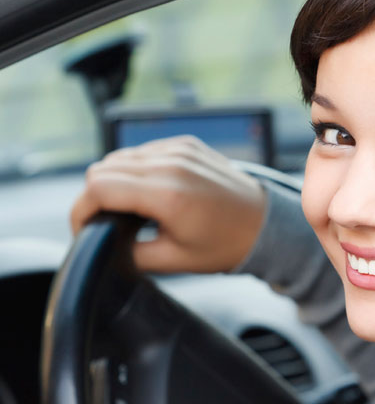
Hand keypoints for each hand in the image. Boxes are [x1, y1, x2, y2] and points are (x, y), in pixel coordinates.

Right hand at [70, 136, 265, 272]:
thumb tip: (103, 243)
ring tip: (128, 209)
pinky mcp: (186, 143)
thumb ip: (130, 252)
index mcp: (168, 194)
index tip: (83, 230)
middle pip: (103, 168)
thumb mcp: (174, 260)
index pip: (98, 187)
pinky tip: (149, 192)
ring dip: (114, 181)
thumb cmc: (226, 245)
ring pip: (120, 157)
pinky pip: (143, 151)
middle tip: (105, 223)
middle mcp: (172, 164)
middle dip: (94, 198)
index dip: (81, 211)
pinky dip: (136, 169)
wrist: (264, 224)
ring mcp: (180, 149)